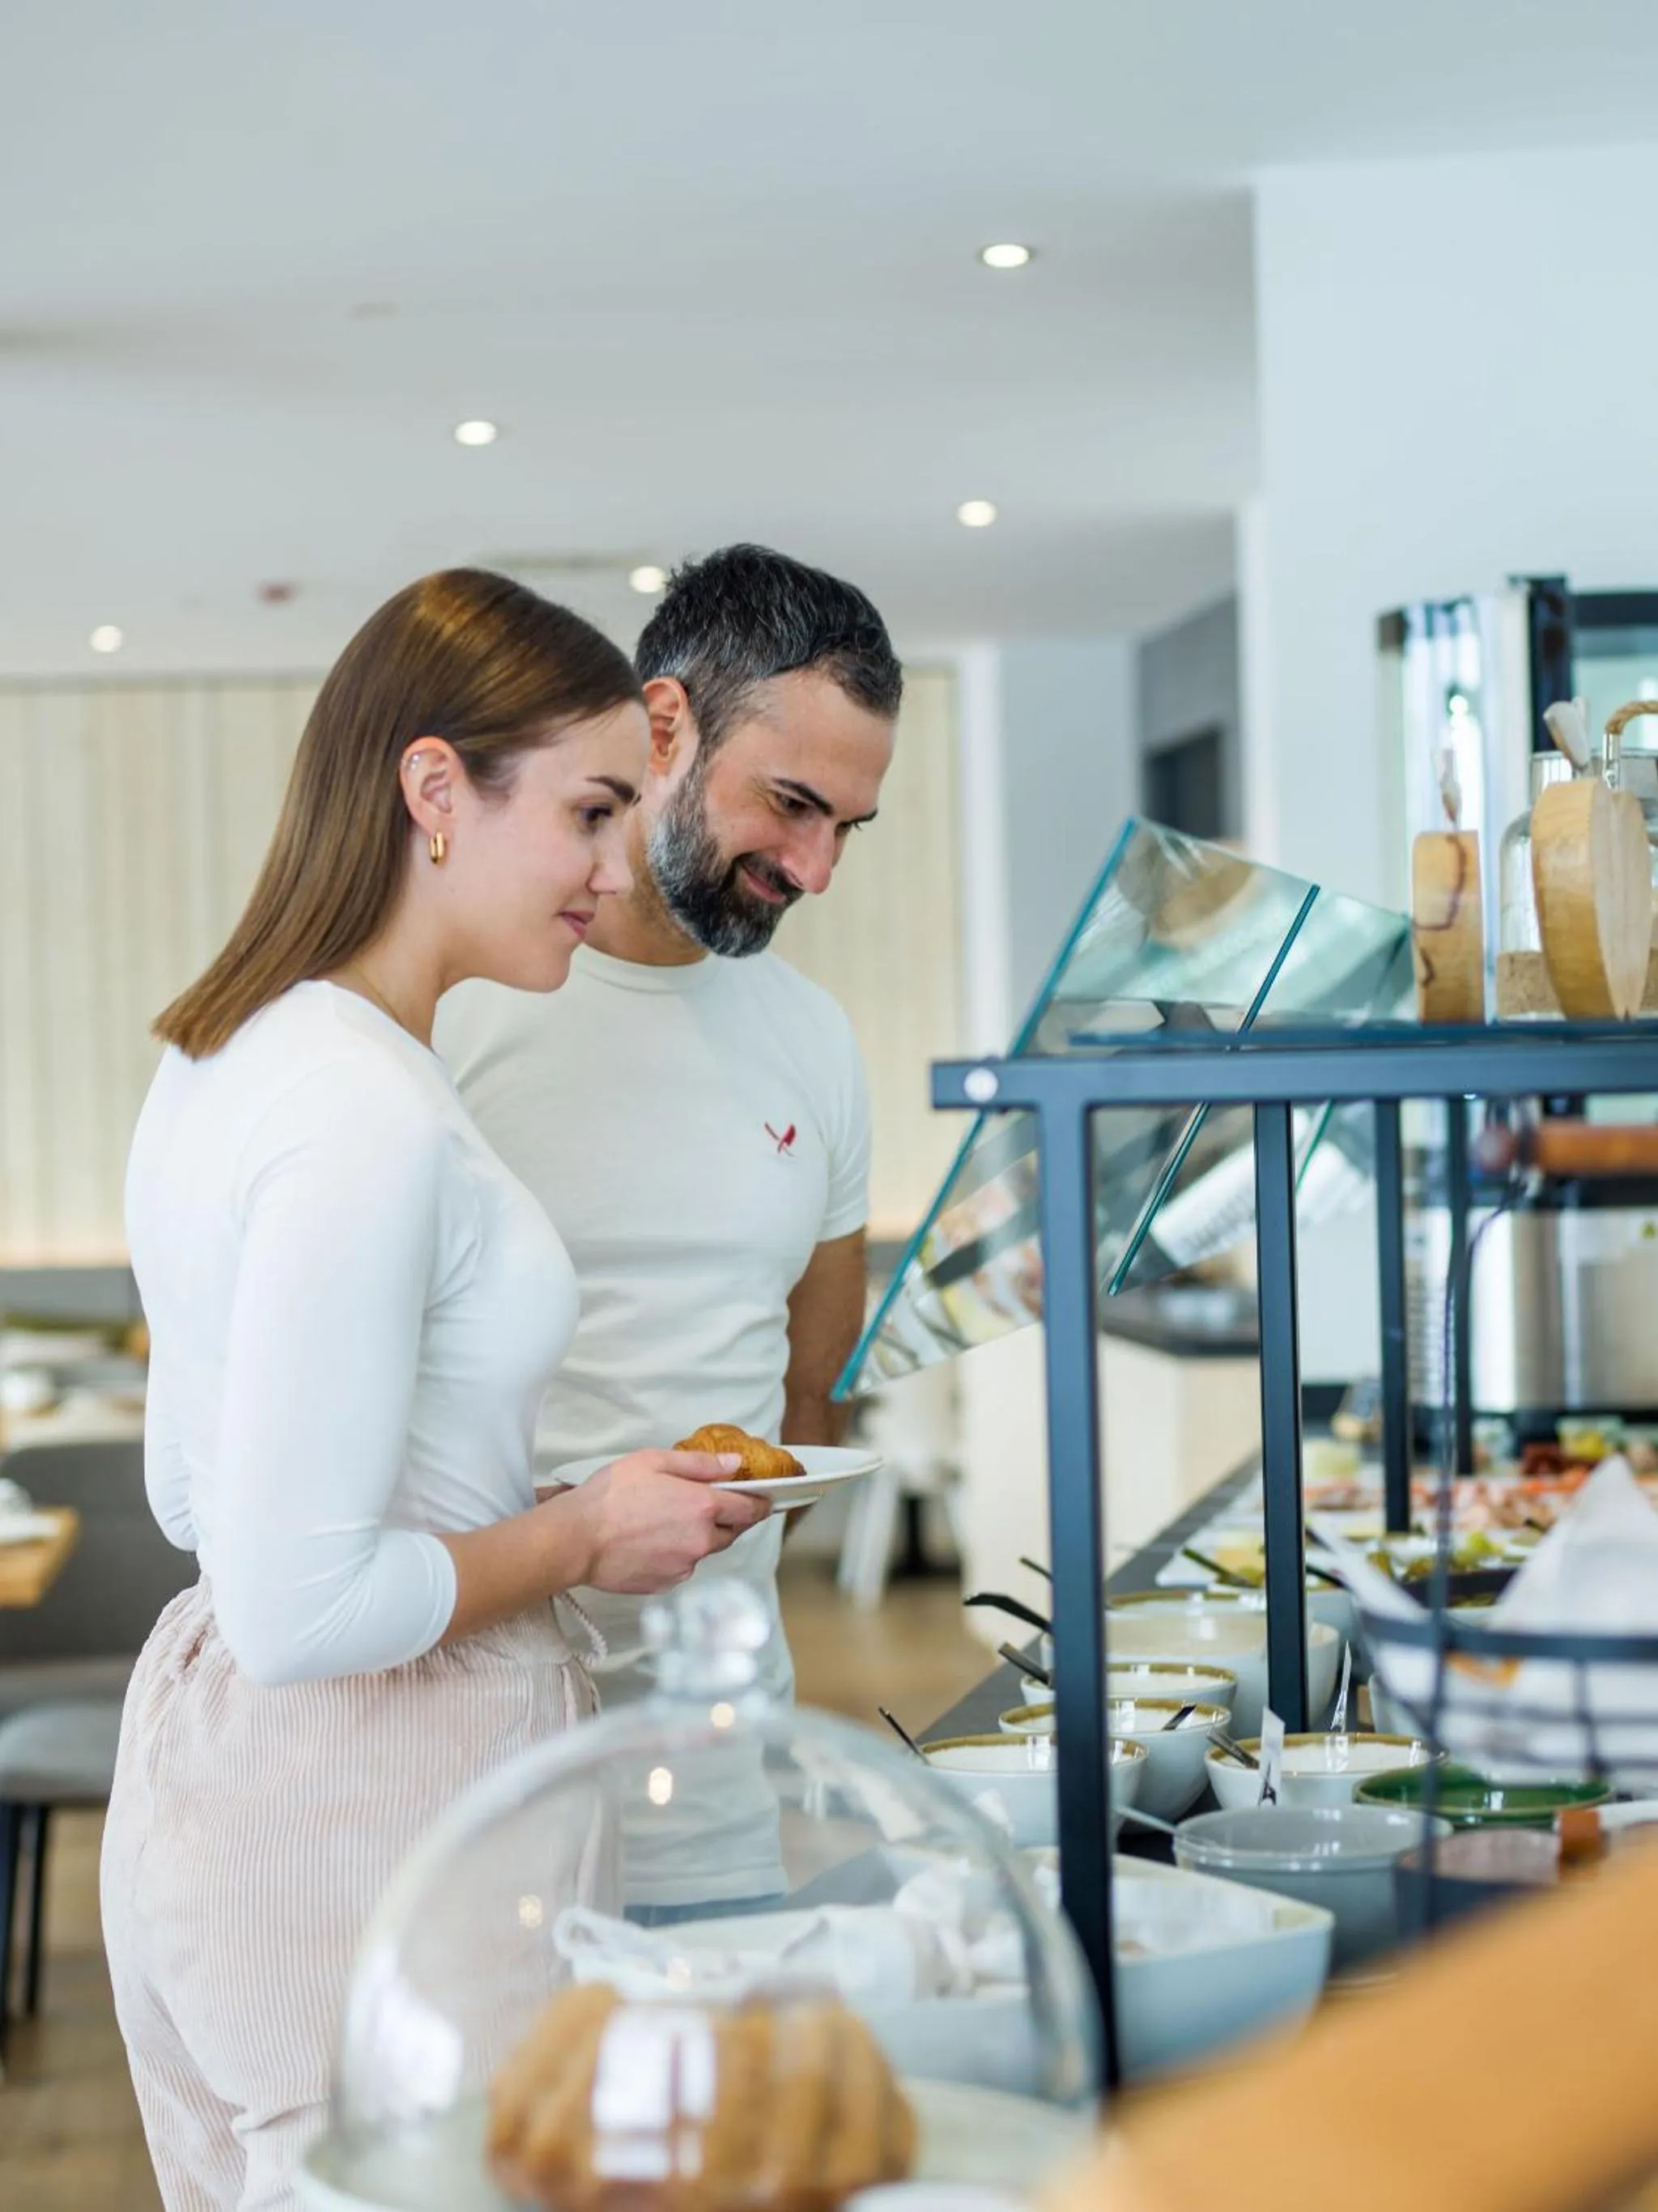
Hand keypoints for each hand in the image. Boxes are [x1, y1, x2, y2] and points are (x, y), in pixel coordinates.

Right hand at [561, 1451, 772, 1596]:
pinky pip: (681, 1566)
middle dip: (728, 1520)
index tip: (763, 1501)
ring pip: (703, 1550)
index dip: (759, 1504)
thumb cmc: (610, 1495)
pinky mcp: (666, 1583)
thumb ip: (700, 1464)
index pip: (750, 1509)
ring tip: (667, 1522)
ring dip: (697, 1537)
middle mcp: (701, 1541)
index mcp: (703, 1507)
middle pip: (730, 1533)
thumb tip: (734, 1464)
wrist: (576, 1539)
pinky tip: (651, 1542)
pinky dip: (675, 1554)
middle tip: (711, 1506)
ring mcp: (684, 1566)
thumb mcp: (654, 1462)